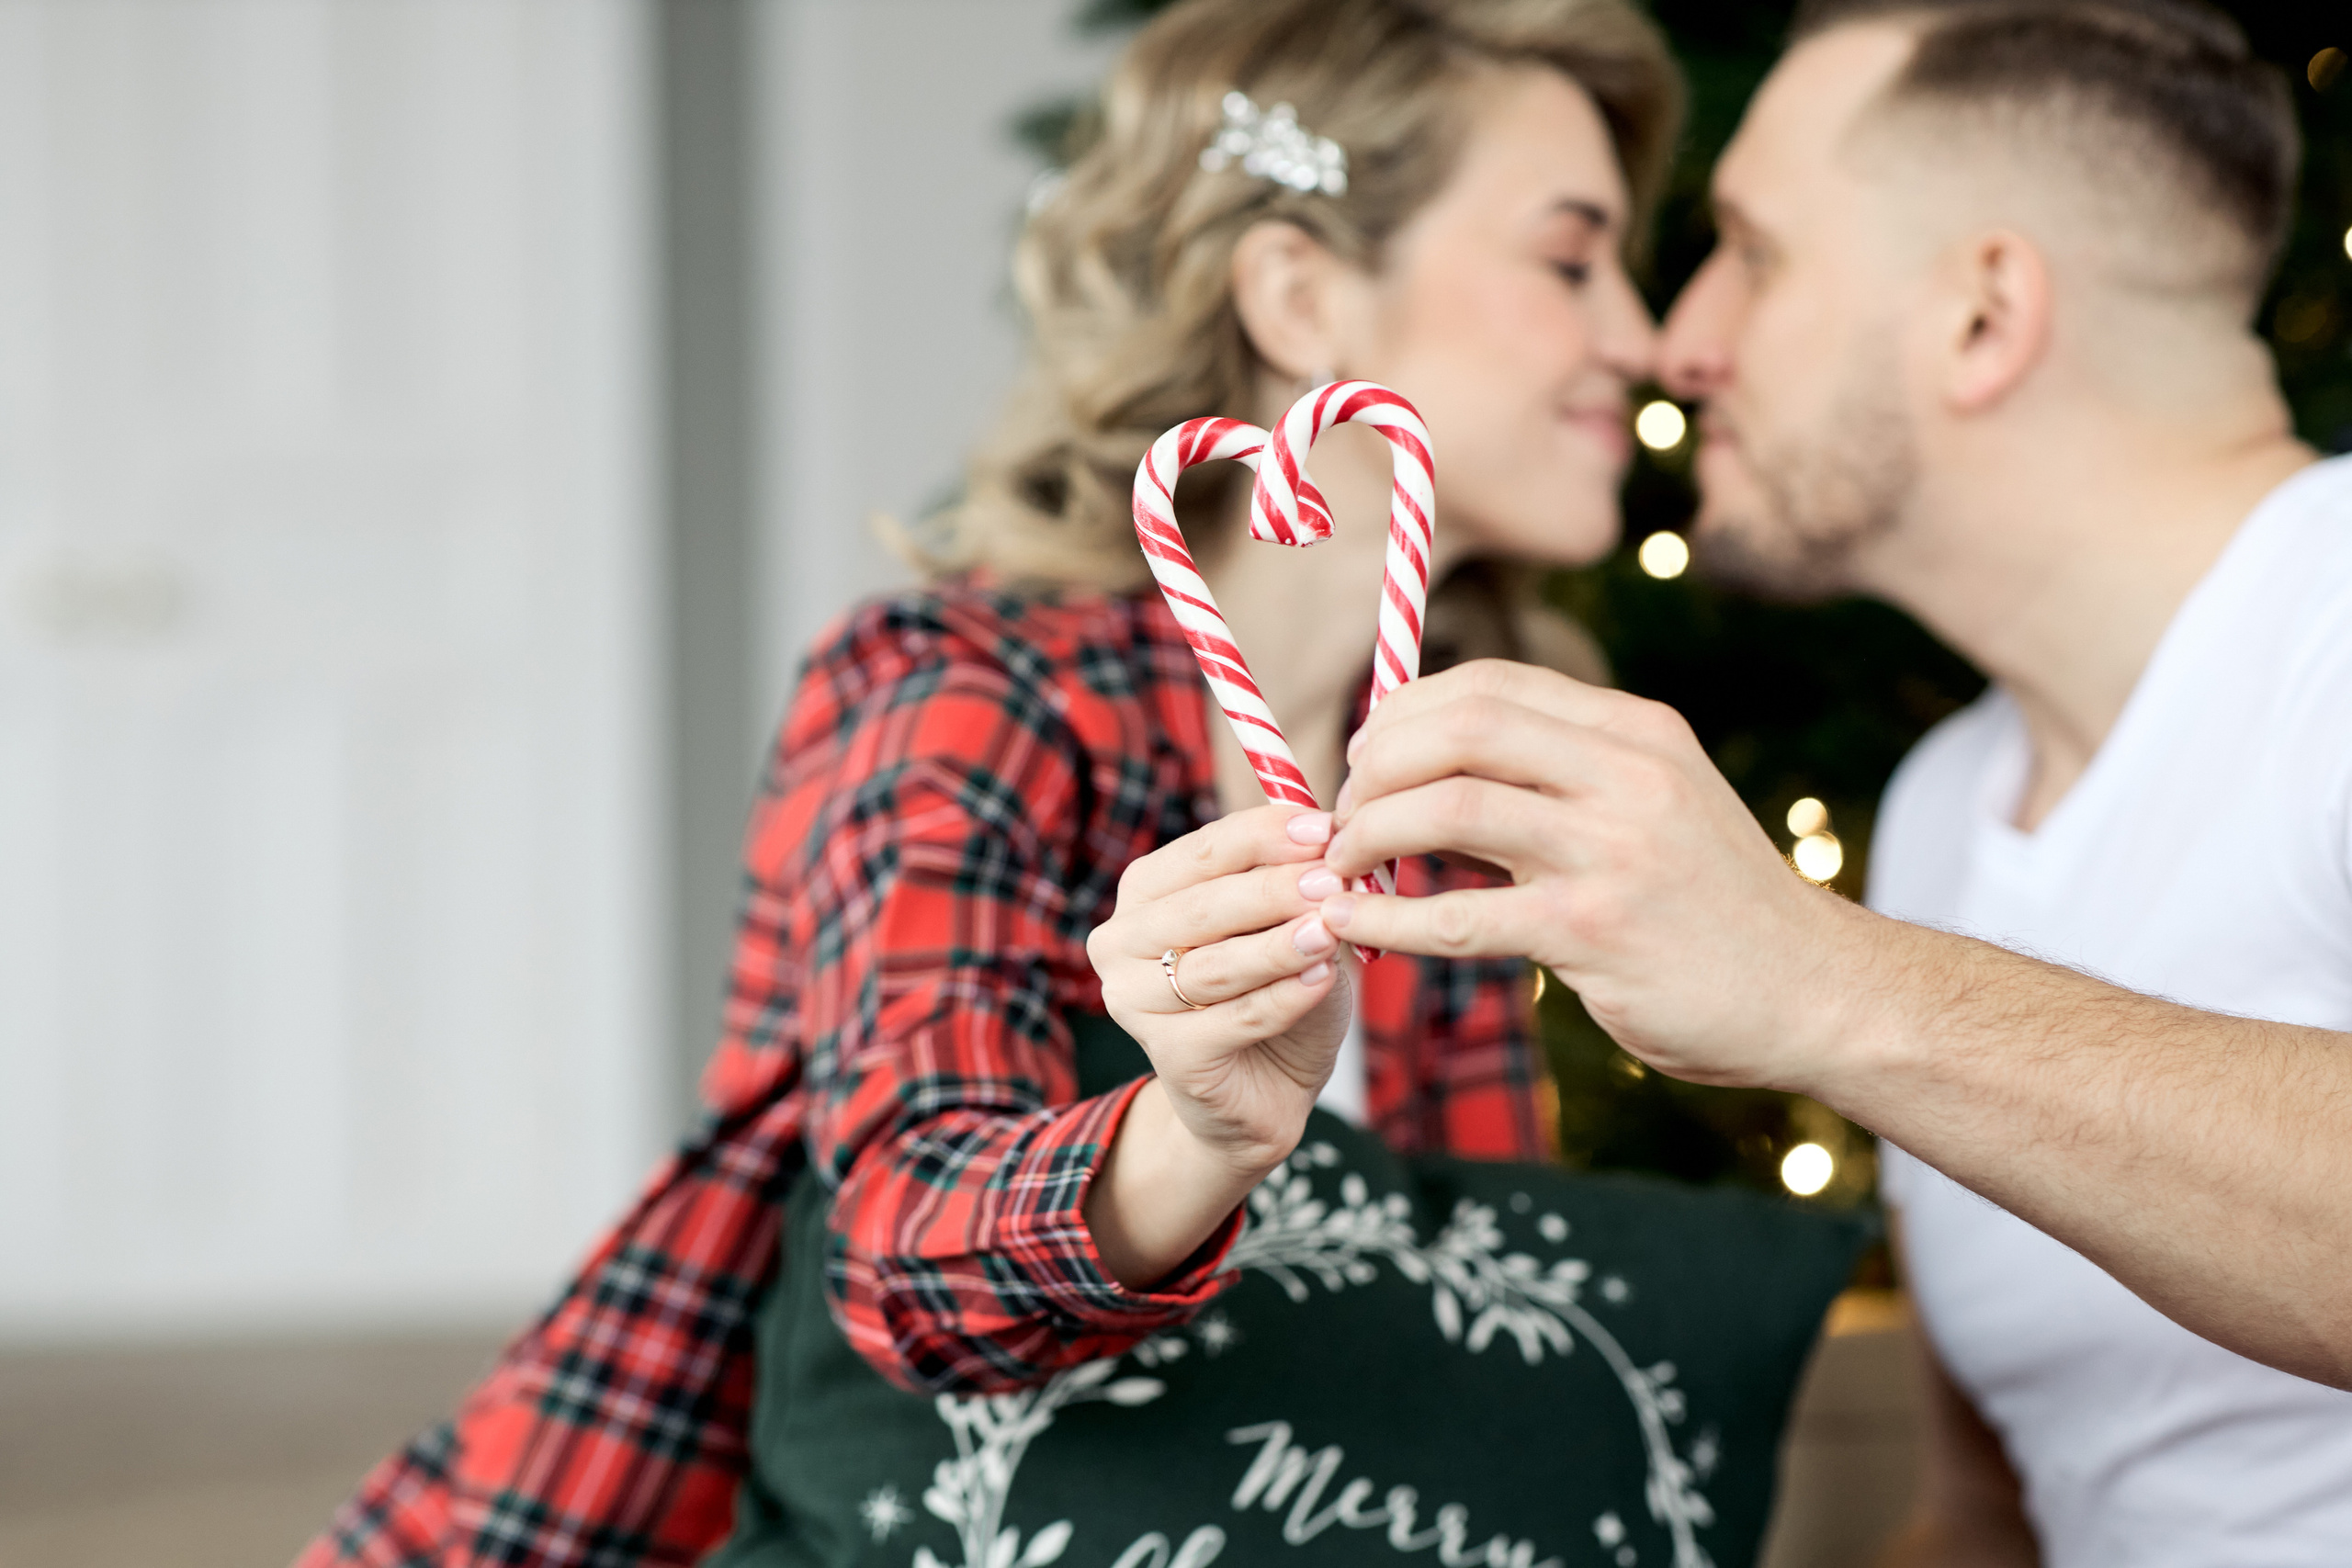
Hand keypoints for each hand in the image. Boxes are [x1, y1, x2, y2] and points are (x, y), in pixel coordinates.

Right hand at [1086, 802, 1353, 1175]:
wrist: (1266, 1086)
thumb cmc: (1274, 988)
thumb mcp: (1287, 923)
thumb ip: (1295, 883)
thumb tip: (1332, 834)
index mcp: (1145, 892)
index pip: (1202, 851)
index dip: (1263, 836)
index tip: (1325, 828)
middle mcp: (1121, 942)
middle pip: (1201, 908)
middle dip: (1271, 891)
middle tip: (1331, 881)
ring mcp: (1133, 1002)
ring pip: (1215, 967)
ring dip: (1278, 946)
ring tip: (1331, 929)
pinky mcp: (1168, 1056)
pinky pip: (1234, 1020)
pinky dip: (1284, 997)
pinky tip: (1323, 979)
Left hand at [1318, 660, 1871, 1092]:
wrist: (1818, 993)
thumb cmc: (1715, 907)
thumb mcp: (1655, 808)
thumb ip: (1562, 780)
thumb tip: (1429, 771)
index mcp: (1637, 732)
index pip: (1492, 685)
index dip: (1405, 713)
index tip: (1364, 755)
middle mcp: (1628, 775)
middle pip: (1461, 728)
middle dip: (1376, 764)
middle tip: (1340, 814)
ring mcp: (1614, 851)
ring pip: (1450, 809)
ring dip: (1370, 836)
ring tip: (1339, 870)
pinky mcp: (1597, 931)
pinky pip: (1462, 917)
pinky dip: (1389, 919)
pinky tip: (1353, 929)